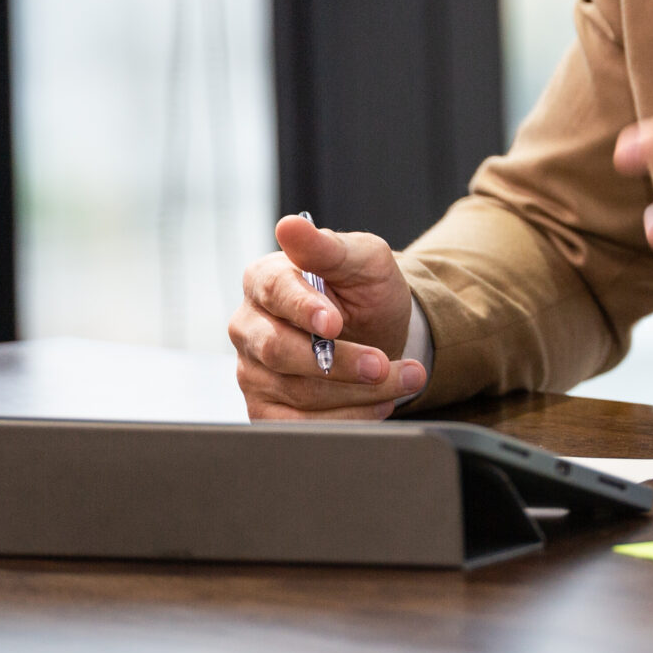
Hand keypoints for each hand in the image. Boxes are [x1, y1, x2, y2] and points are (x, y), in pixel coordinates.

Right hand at [231, 216, 427, 420]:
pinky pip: (298, 426)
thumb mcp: (362, 259)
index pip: (274, 292)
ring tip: (403, 380)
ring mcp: (252, 371)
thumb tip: (289, 226)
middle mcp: (249, 326)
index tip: (335, 323)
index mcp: (264, 279)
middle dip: (339, 362)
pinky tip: (379, 405)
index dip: (305, 309)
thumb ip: (327, 247)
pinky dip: (346, 420)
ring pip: (297, 393)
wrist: (379, 331)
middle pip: (280, 351)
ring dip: (357, 393)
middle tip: (383, 365)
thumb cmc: (365, 289)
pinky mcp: (266, 410)